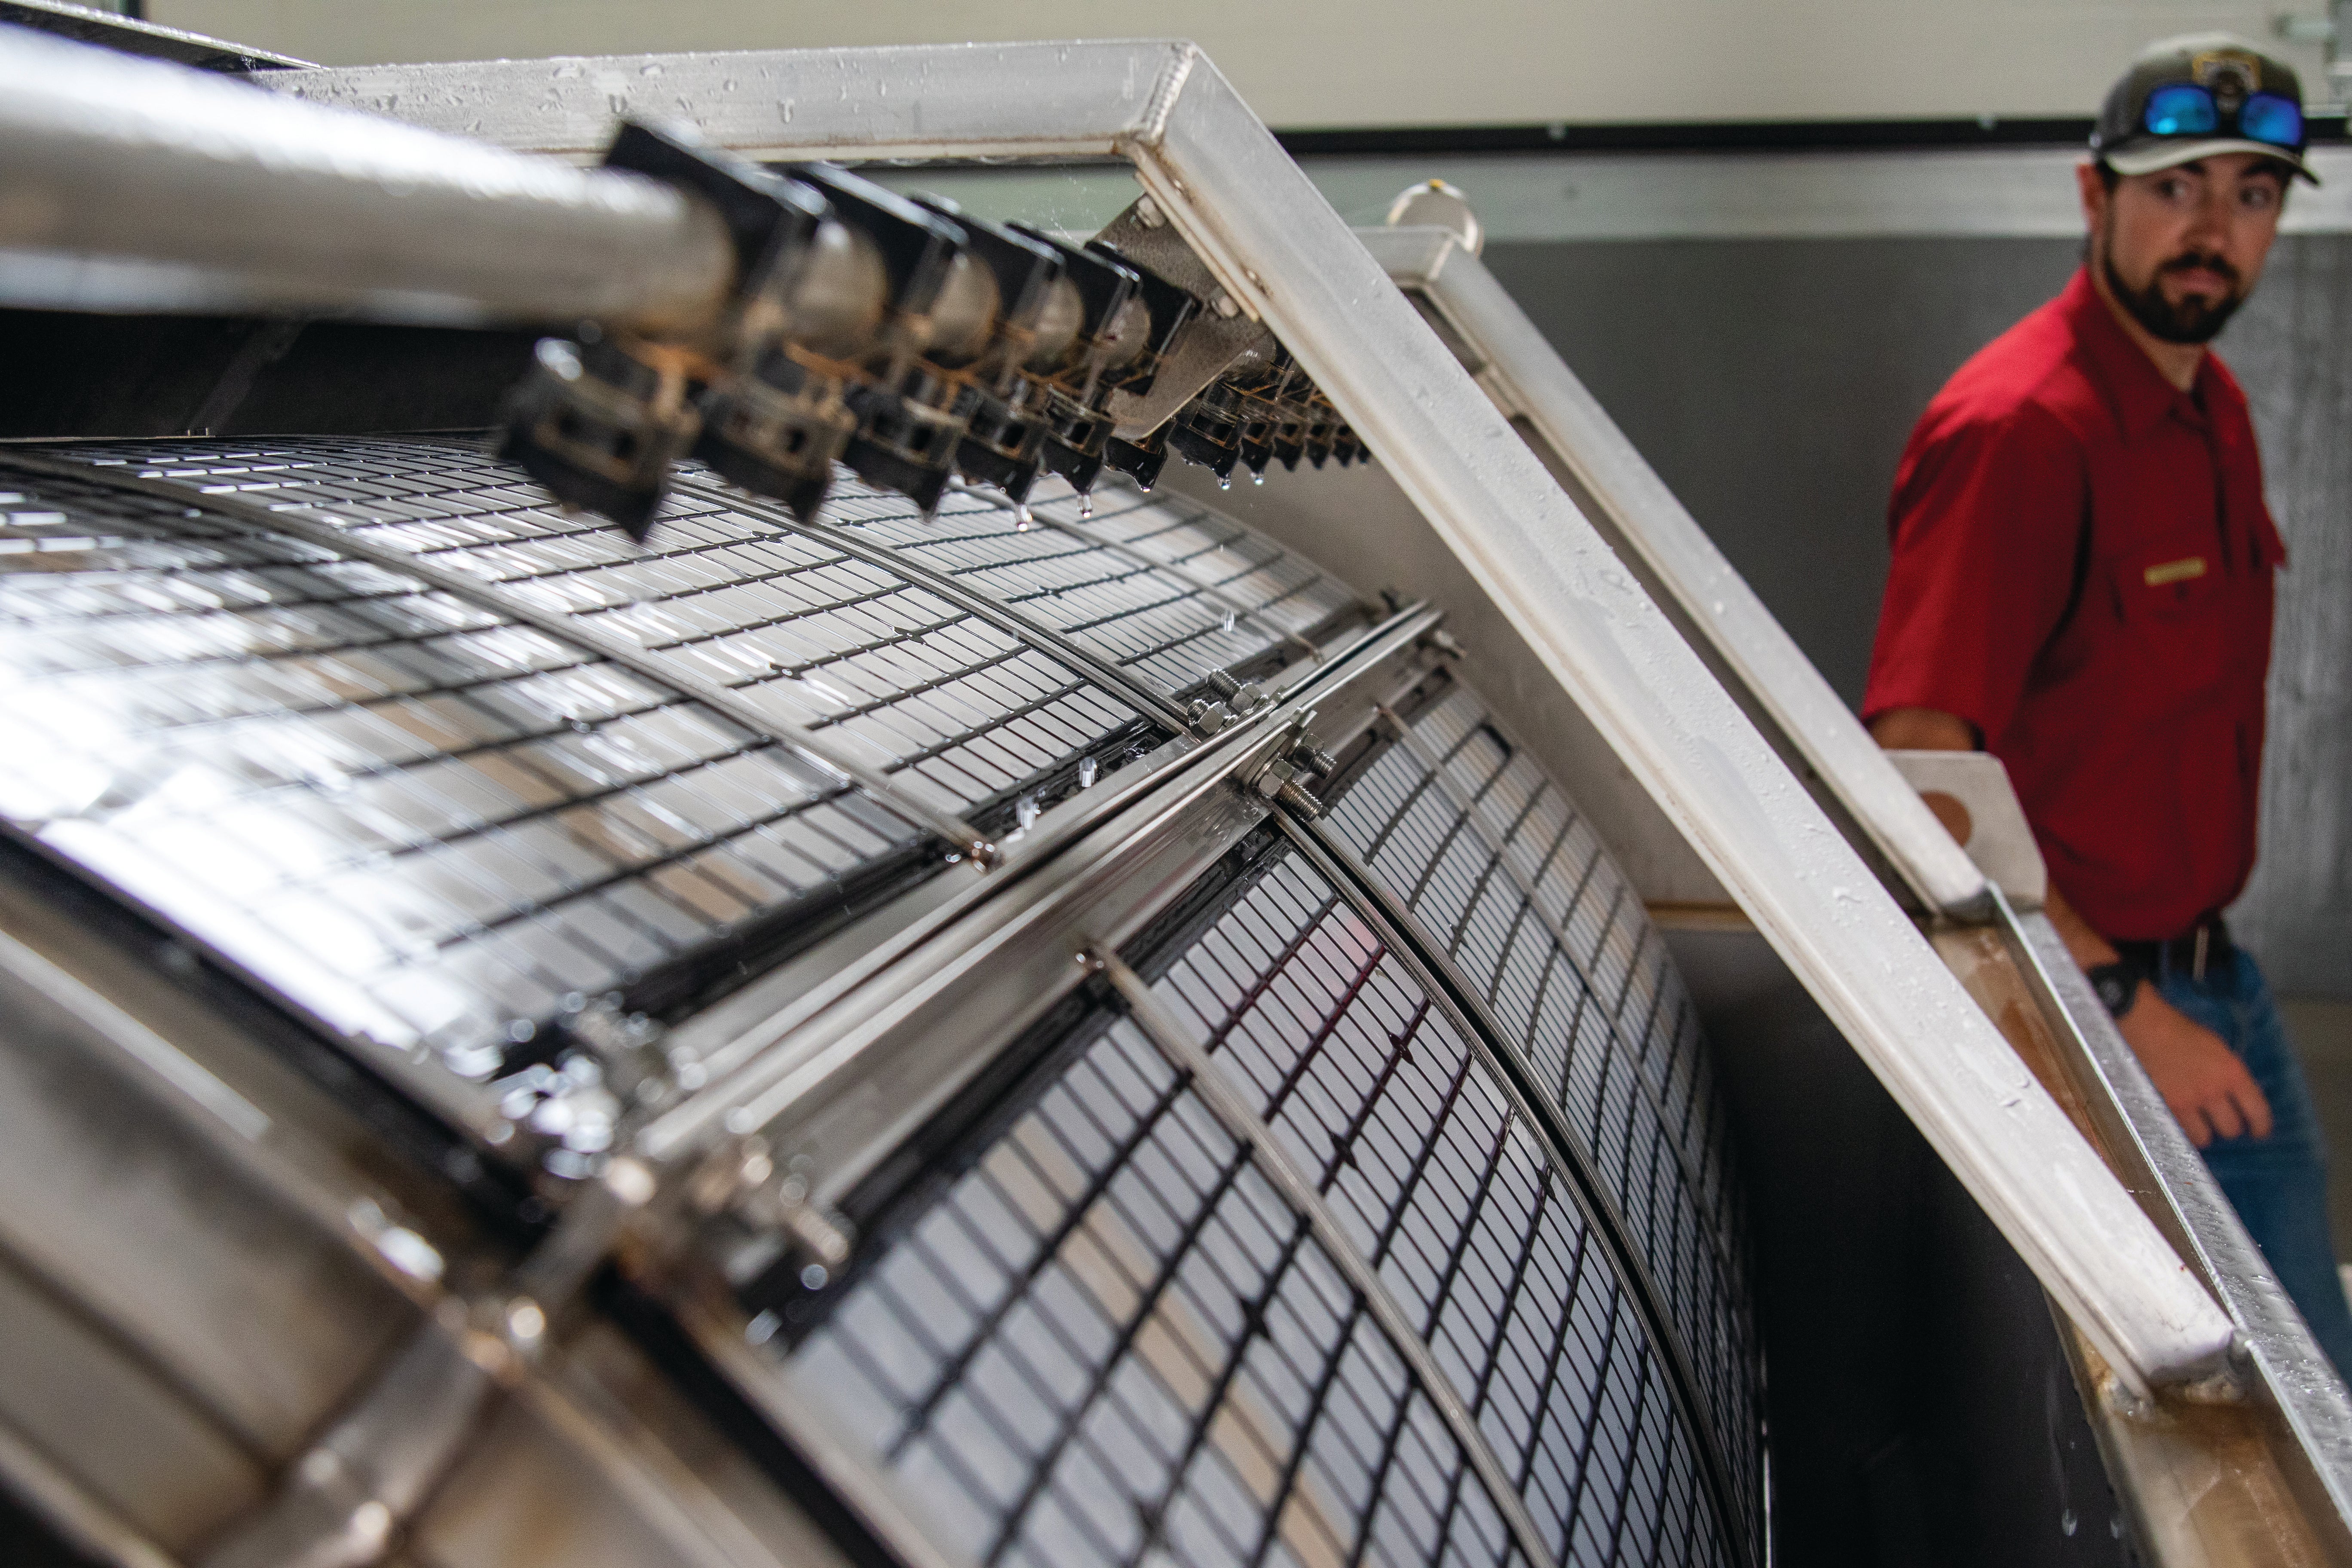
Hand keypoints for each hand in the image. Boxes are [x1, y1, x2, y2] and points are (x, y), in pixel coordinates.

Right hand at [2119, 987, 2271, 1146]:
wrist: (2143, 1024)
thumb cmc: (2179, 1030)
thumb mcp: (2215, 1047)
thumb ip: (2227, 1073)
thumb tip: (2234, 1094)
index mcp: (2231, 1073)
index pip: (2257, 1111)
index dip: (2261, 1126)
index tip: (2259, 1132)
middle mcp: (2213, 1091)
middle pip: (2231, 1129)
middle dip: (2227, 1126)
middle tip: (2219, 1121)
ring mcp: (2187, 1101)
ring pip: (2204, 1137)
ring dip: (2202, 1132)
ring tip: (2195, 1124)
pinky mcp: (2163, 1106)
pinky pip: (2178, 1133)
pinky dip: (2180, 1130)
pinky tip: (2177, 1121)